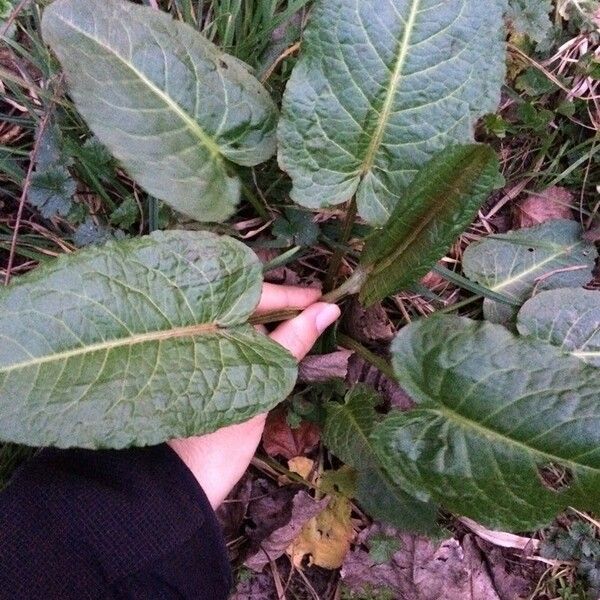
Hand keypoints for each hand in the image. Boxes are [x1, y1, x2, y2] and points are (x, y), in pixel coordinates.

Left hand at [168, 284, 340, 507]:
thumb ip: (294, 340)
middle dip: (282, 303)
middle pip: (247, 304)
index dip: (288, 294)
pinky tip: (282, 339)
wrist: (191, 477)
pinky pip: (238, 341)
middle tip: (316, 303)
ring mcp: (202, 351)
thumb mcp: (263, 380)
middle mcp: (198, 331)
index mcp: (203, 327)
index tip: (320, 295)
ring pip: (243, 322)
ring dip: (274, 320)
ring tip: (306, 317)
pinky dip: (262, 339)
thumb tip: (329, 309)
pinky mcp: (208, 368)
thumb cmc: (224, 431)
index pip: (251, 295)